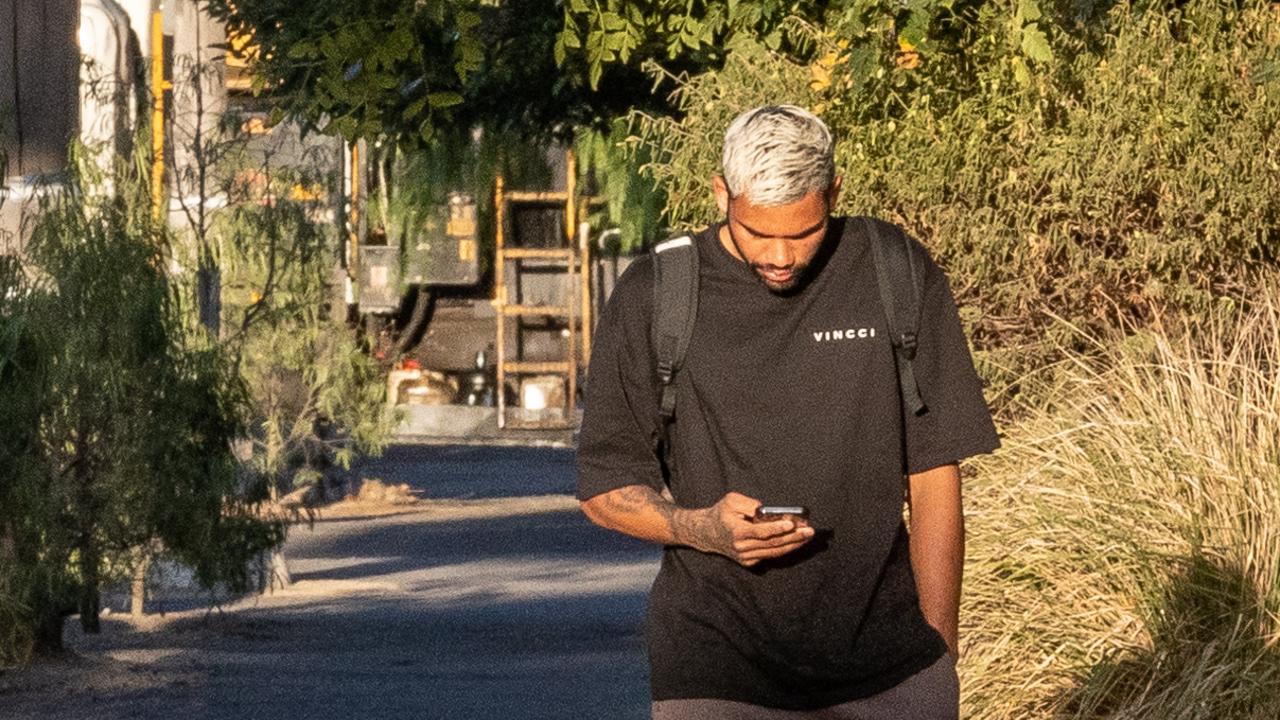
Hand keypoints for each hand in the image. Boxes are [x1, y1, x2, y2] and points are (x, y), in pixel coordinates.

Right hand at [676, 492, 814, 566]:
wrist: (707, 533)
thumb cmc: (721, 514)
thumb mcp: (731, 500)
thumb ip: (750, 504)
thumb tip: (769, 511)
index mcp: (736, 532)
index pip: (761, 532)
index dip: (777, 528)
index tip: (792, 523)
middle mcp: (741, 548)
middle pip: (772, 544)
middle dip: (793, 537)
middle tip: (809, 531)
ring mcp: (745, 557)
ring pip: (774, 552)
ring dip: (793, 544)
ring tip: (807, 536)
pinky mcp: (748, 562)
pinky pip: (770, 556)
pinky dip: (784, 549)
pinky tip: (796, 542)